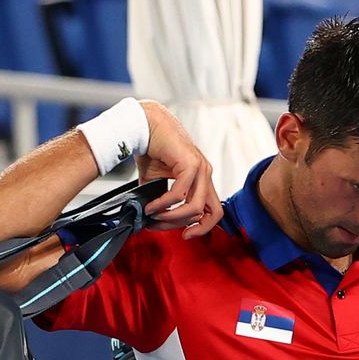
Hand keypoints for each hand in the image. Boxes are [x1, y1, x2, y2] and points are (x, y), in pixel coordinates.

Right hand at [136, 101, 223, 239]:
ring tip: (152, 215)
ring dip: (171, 217)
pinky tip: (150, 205)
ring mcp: (201, 168)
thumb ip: (161, 201)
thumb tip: (152, 221)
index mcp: (202, 179)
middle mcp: (205, 174)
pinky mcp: (190, 163)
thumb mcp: (158, 182)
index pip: (214, 211)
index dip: (203, 227)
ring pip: (195, 207)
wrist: (143, 124)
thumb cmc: (151, 150)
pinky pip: (180, 194)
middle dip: (188, 226)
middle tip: (161, 226)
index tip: (186, 235)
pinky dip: (163, 204)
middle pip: (212, 213)